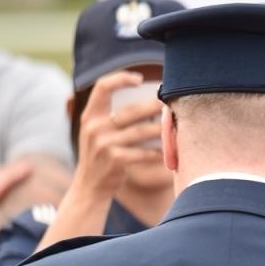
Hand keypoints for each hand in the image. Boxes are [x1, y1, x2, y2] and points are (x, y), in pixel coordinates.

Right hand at [72, 70, 163, 199]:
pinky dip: (158, 151)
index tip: (139, 79)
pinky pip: (144, 152)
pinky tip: (169, 148)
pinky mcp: (116, 160)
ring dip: (161, 128)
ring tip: (174, 124)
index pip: (102, 87)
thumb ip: (109, 116)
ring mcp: (105, 144)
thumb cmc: (100, 155)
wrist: (90, 187)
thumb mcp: (96, 132)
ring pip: (141, 131)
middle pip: (131, 110)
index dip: (121, 79)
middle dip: (153, 106)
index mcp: (90, 116)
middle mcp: (95, 127)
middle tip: (169, 103)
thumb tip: (146, 102)